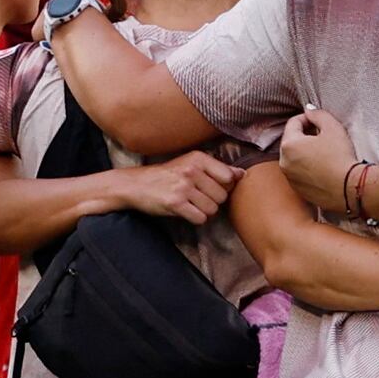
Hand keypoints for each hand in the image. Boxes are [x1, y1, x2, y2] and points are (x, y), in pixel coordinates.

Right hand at [112, 153, 238, 224]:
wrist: (135, 185)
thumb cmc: (167, 175)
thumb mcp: (191, 165)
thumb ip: (217, 169)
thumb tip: (242, 174)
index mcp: (198, 158)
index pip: (229, 177)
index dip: (223, 186)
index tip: (209, 187)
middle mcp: (191, 170)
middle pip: (222, 196)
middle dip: (213, 201)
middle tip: (197, 197)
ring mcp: (183, 187)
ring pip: (213, 209)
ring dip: (204, 211)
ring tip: (190, 204)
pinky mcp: (175, 203)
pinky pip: (200, 218)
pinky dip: (195, 219)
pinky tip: (185, 211)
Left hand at [276, 107, 365, 217]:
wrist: (349, 189)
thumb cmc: (341, 157)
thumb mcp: (333, 128)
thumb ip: (318, 115)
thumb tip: (309, 110)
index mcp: (289, 144)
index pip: (293, 123)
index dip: (308, 118)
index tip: (321, 122)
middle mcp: (284, 162)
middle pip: (292, 141)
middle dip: (305, 136)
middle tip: (324, 137)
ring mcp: (290, 178)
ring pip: (295, 158)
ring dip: (306, 153)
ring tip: (326, 154)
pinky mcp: (298, 190)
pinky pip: (300, 174)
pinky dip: (309, 169)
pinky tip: (325, 169)